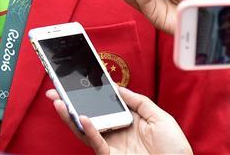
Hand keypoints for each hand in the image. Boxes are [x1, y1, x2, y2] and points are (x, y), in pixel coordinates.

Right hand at [45, 87, 191, 154]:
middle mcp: (116, 132)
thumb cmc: (174, 149)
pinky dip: (87, 130)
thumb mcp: (160, 117)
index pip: (103, 104)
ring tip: (59, 101)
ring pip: (84, 129)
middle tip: (54, 91)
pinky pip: (96, 142)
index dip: (89, 94)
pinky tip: (81, 118)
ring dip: (70, 115)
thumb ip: (138, 101)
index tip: (77, 81)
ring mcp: (112, 145)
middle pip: (87, 115)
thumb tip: (118, 88)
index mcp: (127, 121)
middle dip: (69, 103)